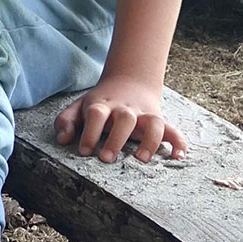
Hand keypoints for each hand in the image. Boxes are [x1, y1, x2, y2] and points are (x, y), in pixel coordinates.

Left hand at [53, 77, 186, 163]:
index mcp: (103, 105)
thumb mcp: (79, 107)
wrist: (128, 82)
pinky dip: (179, 142)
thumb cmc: (100, 103)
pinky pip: (173, 130)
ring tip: (141, 159)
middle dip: (116, 139)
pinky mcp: (159, 120)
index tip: (84, 152)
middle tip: (106, 159)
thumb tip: (63, 140)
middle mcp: (124, 109)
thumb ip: (66, 121)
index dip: (90, 132)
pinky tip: (179, 156)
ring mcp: (144, 114)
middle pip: (124, 118)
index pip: (96, 114)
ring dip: (150, 140)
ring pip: (152, 123)